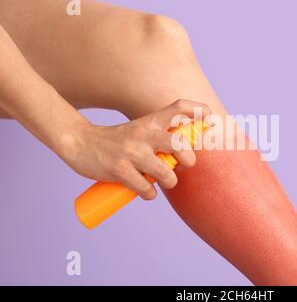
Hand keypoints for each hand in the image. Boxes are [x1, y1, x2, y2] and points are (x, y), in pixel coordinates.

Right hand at [61, 99, 210, 199]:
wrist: (80, 143)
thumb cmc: (117, 140)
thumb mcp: (140, 129)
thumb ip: (161, 134)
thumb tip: (187, 152)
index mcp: (150, 121)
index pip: (179, 107)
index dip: (199, 111)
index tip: (210, 120)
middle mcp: (143, 134)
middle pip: (180, 146)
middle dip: (188, 160)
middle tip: (182, 165)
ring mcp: (131, 152)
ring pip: (166, 173)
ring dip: (170, 182)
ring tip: (162, 181)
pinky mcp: (119, 170)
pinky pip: (147, 189)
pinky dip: (150, 194)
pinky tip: (146, 190)